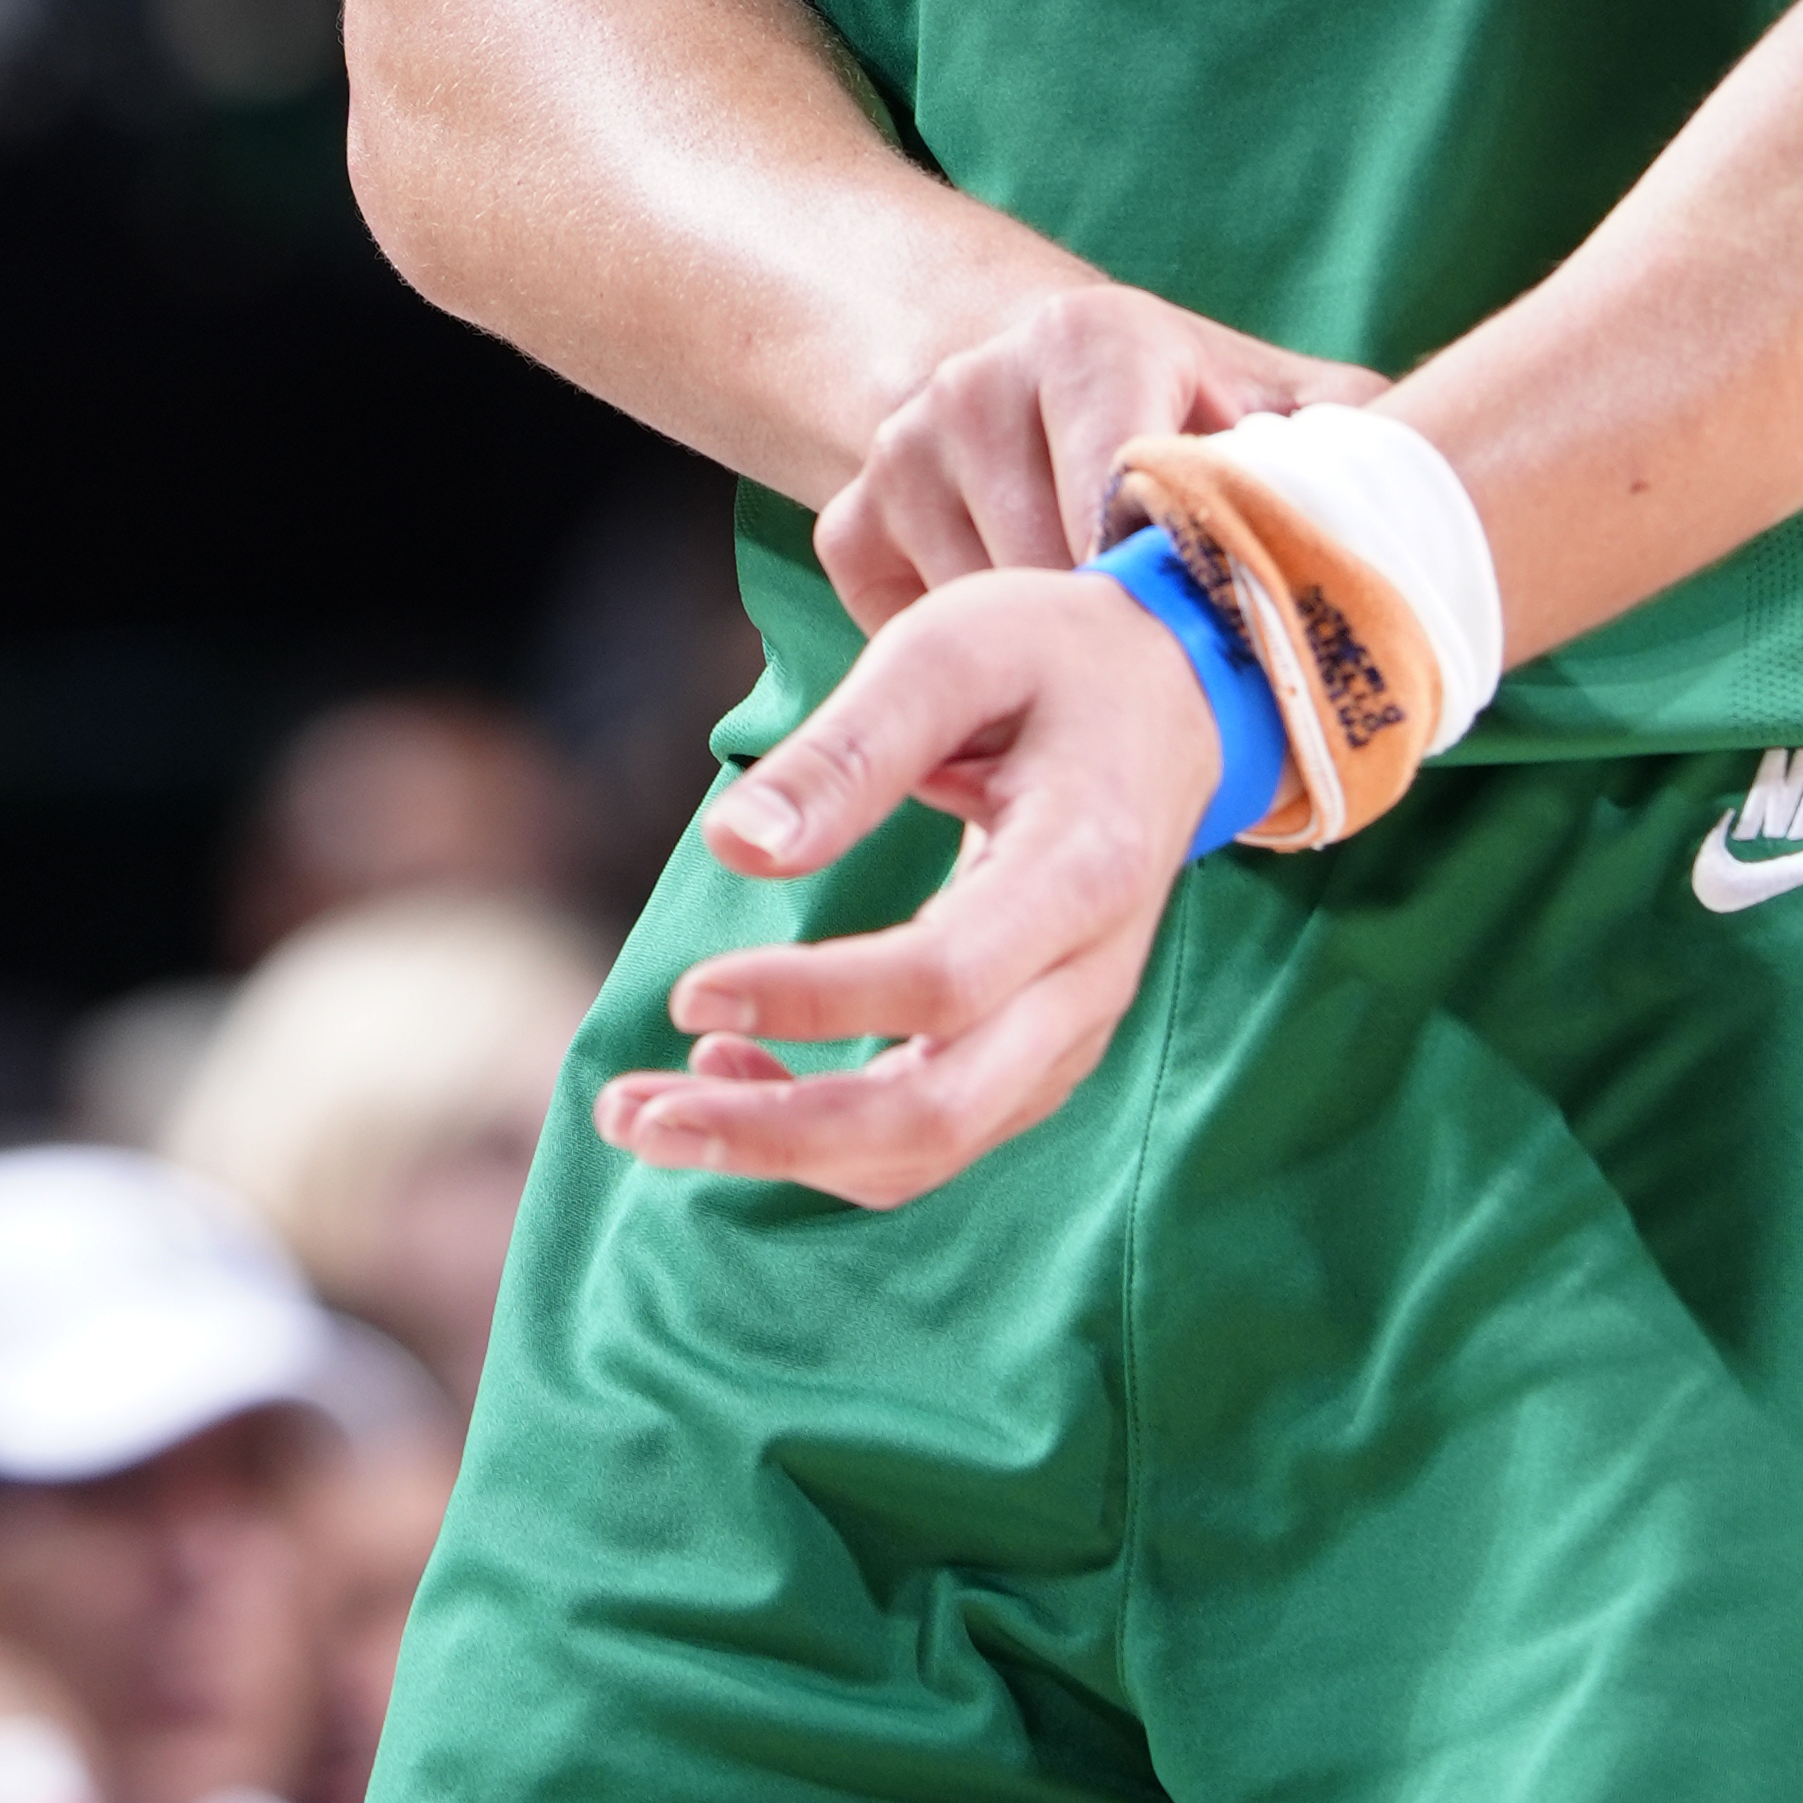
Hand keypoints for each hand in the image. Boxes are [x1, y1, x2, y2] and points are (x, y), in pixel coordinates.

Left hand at [592, 564, 1225, 1208]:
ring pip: (928, 1146)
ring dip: (781, 1149)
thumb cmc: (1047, 658)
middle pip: (939, 1113)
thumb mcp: (951, 652)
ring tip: (646, 1112)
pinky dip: (825, 1132)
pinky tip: (732, 1069)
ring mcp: (1069, 1032)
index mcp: (1083, 869)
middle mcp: (1089, 980)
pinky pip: (932, 1129)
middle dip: (776, 1135)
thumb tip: (734, 850)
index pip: (945, 980)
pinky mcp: (1035, 1052)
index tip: (685, 990)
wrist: (1168, 696)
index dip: (812, 1002)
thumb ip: (849, 749)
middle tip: (634, 1115)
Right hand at [818, 284, 1380, 626]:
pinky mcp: (850, 516)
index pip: (1117, 490)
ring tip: (1102, 680)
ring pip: (969, 621)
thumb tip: (1432, 484)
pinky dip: (951, 677)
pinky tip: (1016, 668)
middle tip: (1163, 686)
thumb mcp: (1273, 399)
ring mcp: (901, 446)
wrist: (1040, 376)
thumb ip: (1352, 433)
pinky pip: (893, 630)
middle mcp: (977, 377)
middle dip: (1108, 647)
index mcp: (1089, 334)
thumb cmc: (1184, 410)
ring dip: (1036, 673)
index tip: (1205, 635)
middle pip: (1044, 574)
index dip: (1165, 584)